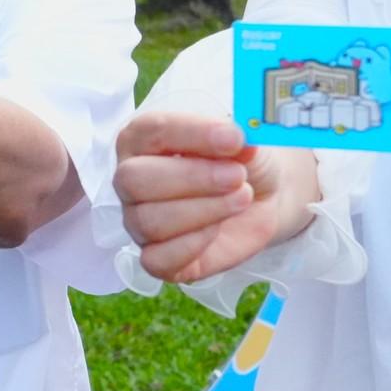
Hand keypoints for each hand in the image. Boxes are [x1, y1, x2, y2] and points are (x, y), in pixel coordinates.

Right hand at [112, 110, 304, 283]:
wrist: (260, 197)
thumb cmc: (238, 160)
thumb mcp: (242, 141)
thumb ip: (235, 139)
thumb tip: (238, 143)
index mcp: (141, 140)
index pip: (150, 131)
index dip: (192, 133)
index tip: (234, 139)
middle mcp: (131, 180)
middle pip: (134, 180)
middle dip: (193, 178)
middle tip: (236, 176)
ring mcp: (139, 221)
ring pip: (150, 221)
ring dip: (204, 210)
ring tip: (241, 198)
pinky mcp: (156, 258)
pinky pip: (157, 260)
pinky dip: (193, 245)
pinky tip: (218, 229)